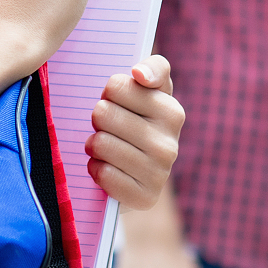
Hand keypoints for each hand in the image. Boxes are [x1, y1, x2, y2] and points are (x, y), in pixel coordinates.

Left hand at [87, 55, 183, 209]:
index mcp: (172, 111)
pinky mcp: (145, 198)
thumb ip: (153, 68)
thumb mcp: (147, 91)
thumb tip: (140, 74)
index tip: (117, 98)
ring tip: (104, 147)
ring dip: (94, 144)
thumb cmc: (137, 122)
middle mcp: (170, 144)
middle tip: (107, 127)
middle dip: (98, 119)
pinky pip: (102, 173)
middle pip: (103, 113)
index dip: (109, 92)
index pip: (116, 85)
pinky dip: (95, 169)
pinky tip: (105, 168)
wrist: (137, 174)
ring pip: (100, 143)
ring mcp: (159, 173)